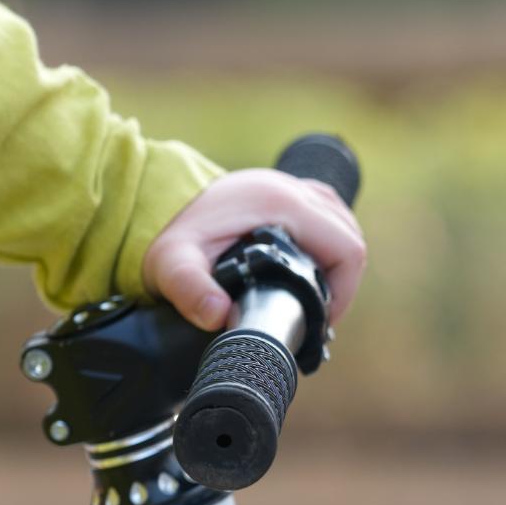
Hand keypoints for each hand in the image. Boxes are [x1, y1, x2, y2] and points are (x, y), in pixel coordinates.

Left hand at [142, 167, 365, 335]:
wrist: (156, 200)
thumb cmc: (168, 233)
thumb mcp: (173, 265)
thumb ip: (191, 291)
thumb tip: (218, 315)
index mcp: (279, 203)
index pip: (345, 247)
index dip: (344, 289)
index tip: (322, 319)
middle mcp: (291, 188)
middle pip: (349, 236)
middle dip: (342, 281)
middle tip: (317, 315)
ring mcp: (289, 185)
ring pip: (342, 224)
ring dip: (337, 261)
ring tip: (315, 296)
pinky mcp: (284, 190)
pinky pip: (326, 215)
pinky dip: (327, 243)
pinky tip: (311, 268)